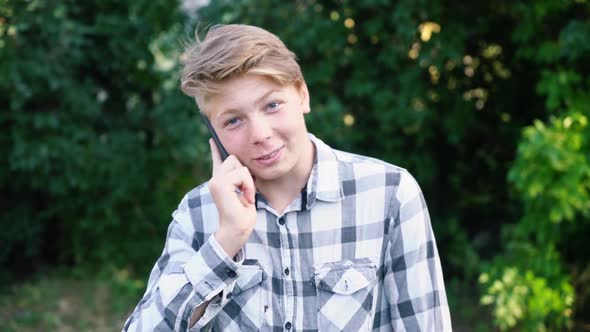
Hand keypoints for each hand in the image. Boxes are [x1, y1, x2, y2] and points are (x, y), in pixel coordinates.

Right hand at [207, 139, 256, 256]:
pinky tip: (246, 199)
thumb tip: (243, 169)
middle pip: (234, 159)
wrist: (237, 231)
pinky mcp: (219, 184)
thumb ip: (241, 180)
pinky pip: (242, 174)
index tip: (212, 139)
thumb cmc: (243, 217)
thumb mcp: (245, 193)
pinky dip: (248, 186)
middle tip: (246, 193)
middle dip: (245, 174)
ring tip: (246, 197)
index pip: (218, 161)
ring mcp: (215, 181)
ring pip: (239, 166)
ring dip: (248, 182)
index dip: (216, 150)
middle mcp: (215, 180)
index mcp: (220, 182)